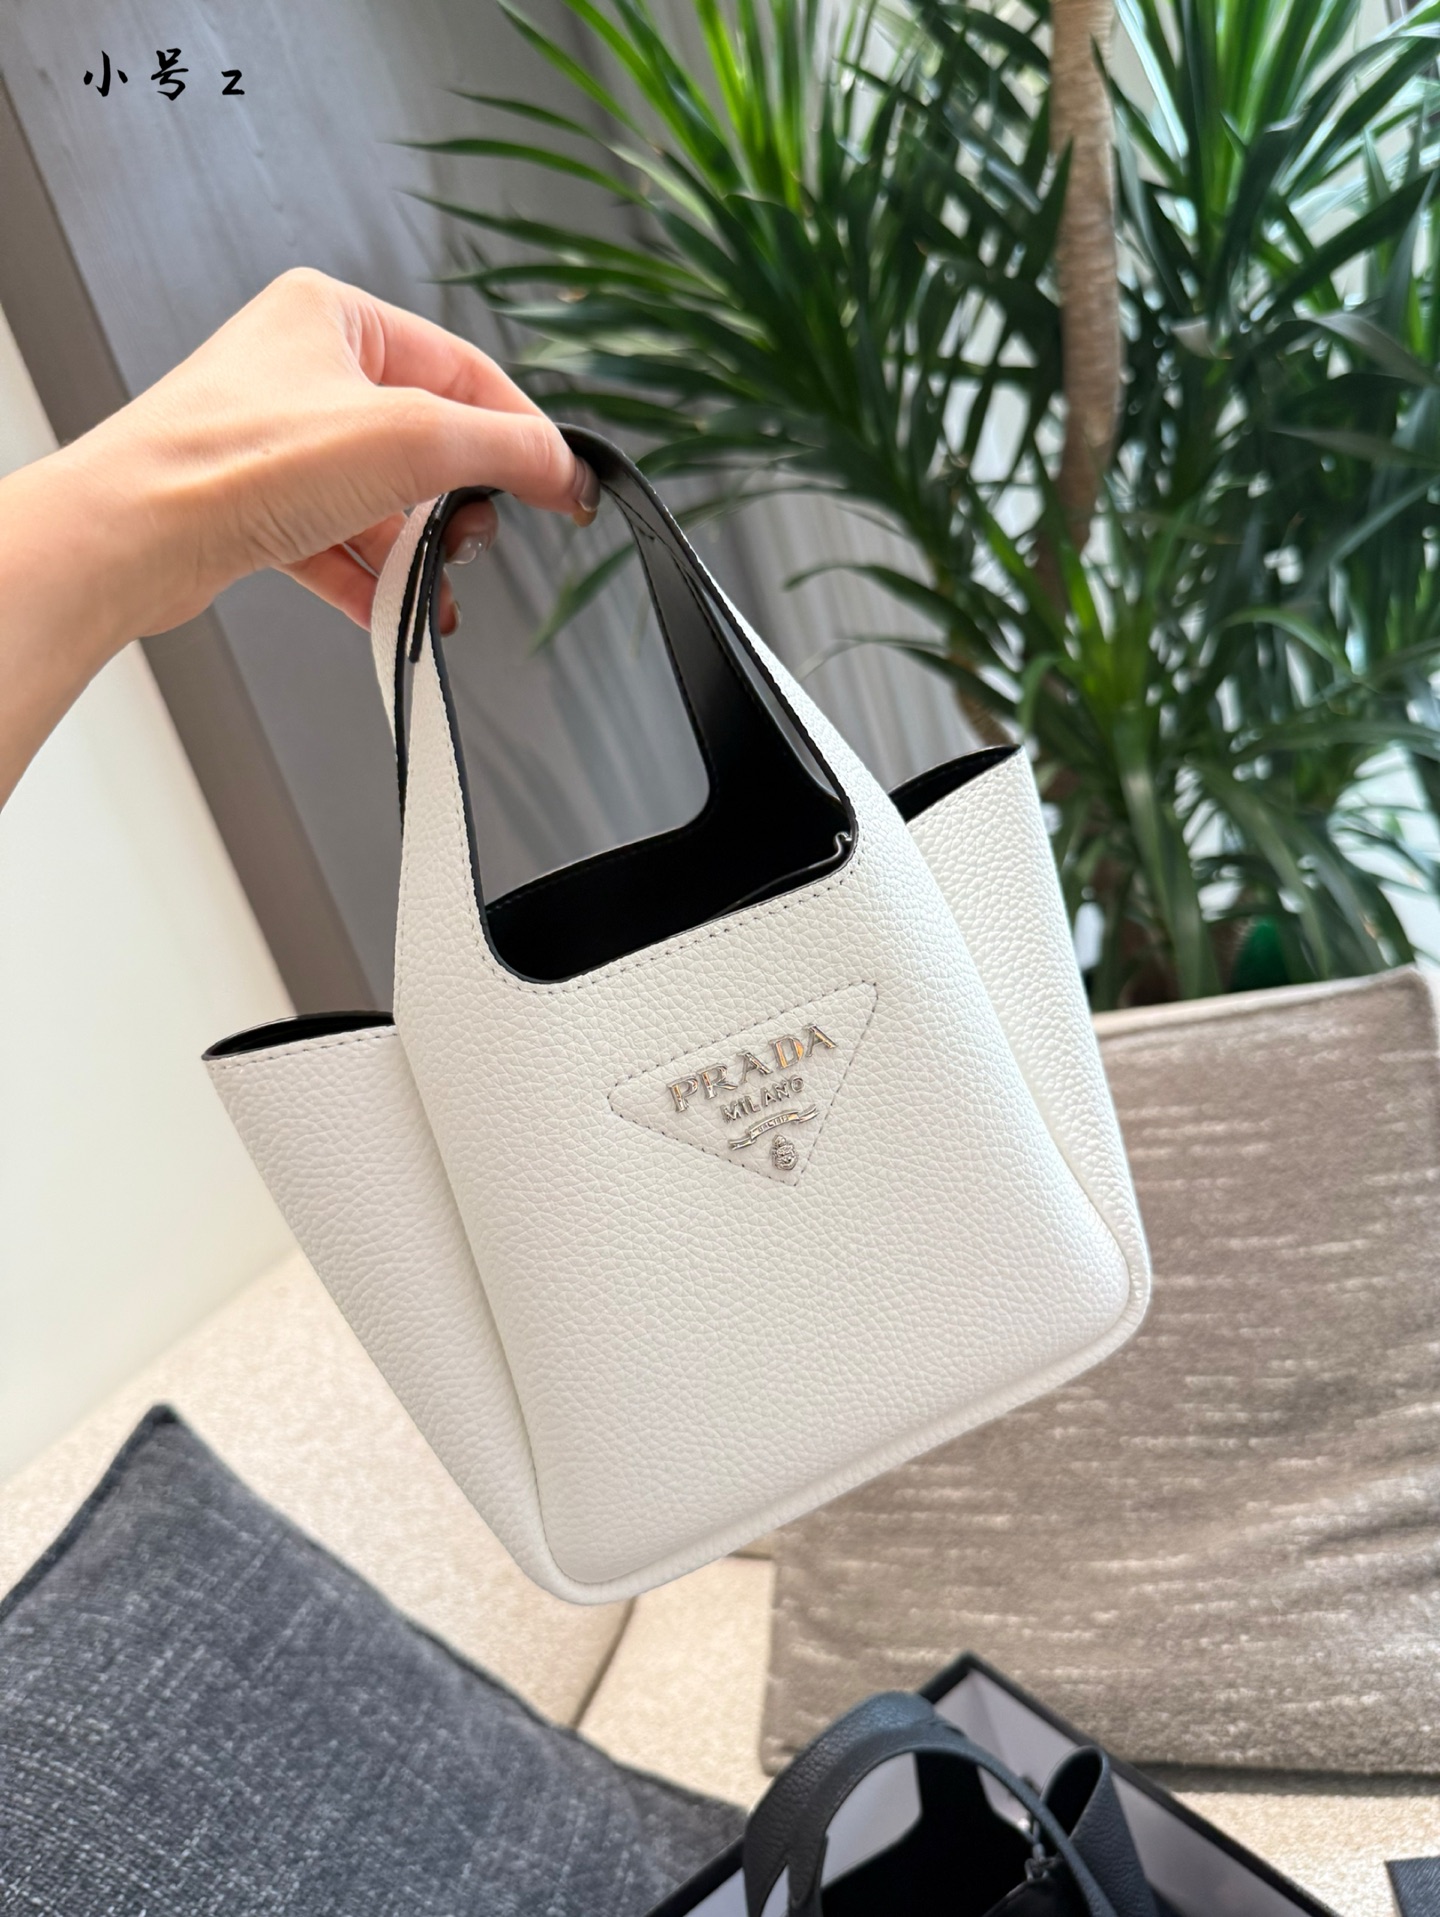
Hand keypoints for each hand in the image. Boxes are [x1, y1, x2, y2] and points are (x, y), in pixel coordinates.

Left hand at [0, 268, 599, 803]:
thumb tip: (564, 466)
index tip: (561, 487)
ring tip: (436, 588)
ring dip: (418, 552)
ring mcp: (276, 443)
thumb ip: (505, 449)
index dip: (521, 434)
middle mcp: (302, 371)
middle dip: (459, 504)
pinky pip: (337, 545)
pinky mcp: (254, 508)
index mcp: (334, 315)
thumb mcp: (411, 438)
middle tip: (475, 538)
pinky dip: (372, 581)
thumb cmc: (238, 459)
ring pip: (382, 501)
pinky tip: (397, 613)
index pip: (464, 370)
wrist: (134, 535)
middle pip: (426, 441)